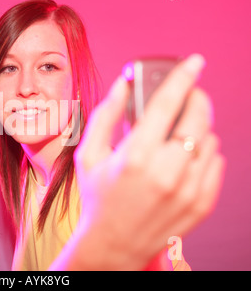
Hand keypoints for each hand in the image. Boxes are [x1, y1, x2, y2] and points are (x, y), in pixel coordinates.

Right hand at [71, 54, 224, 269]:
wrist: (113, 243)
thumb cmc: (97, 196)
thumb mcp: (88, 155)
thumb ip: (105, 115)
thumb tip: (123, 84)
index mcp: (135, 157)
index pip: (165, 105)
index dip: (181, 77)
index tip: (193, 61)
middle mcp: (166, 173)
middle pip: (197, 119)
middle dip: (196, 99)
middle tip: (187, 96)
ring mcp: (188, 190)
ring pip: (210, 140)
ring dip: (197, 130)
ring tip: (175, 137)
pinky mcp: (201, 204)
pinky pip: (216, 164)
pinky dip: (204, 154)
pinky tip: (183, 160)